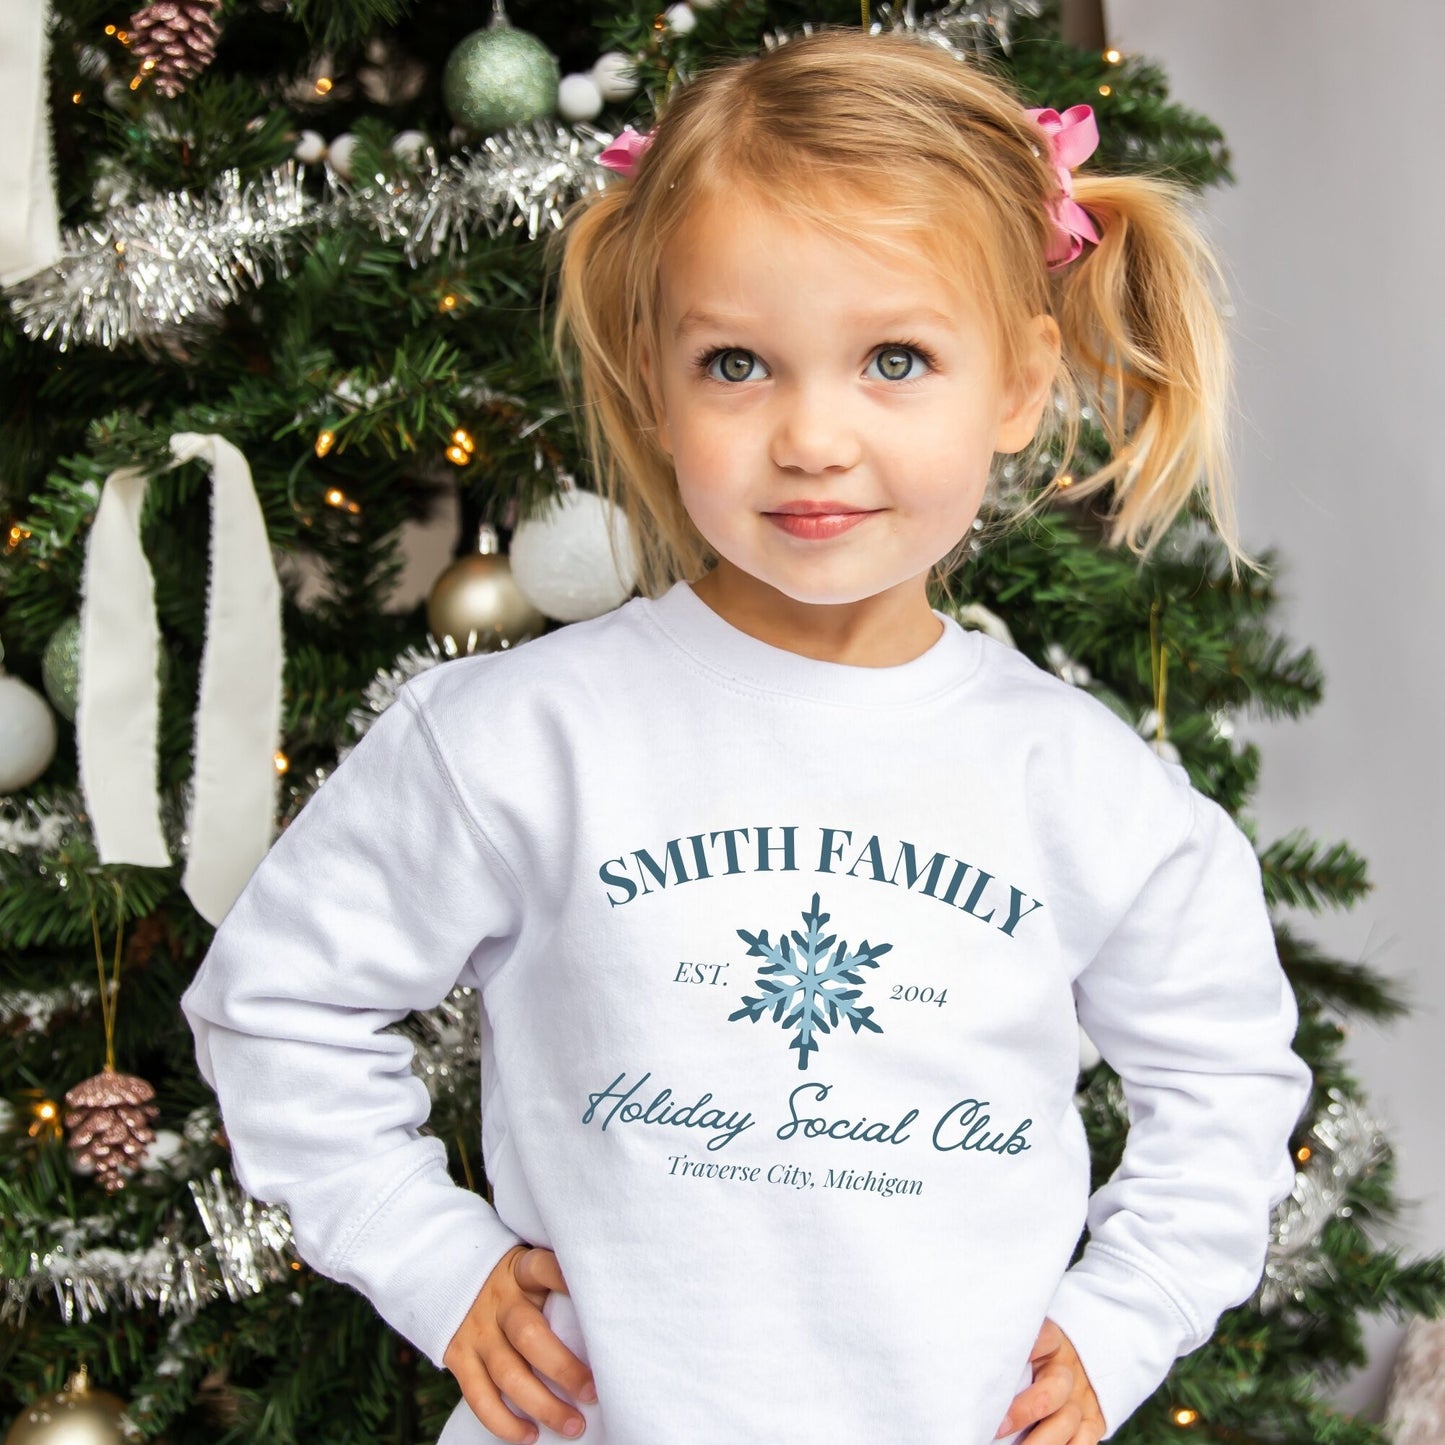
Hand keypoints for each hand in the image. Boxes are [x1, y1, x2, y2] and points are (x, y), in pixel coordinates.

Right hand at [443, 1243, 596, 1442]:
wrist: (454, 1282)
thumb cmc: (513, 1284)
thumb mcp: (530, 1272)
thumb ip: (557, 1284)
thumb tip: (607, 1311)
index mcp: (520, 1272)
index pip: (543, 1268)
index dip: (565, 1280)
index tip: (599, 1299)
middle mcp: (497, 1301)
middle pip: (529, 1335)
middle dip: (563, 1369)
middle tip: (593, 1393)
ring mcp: (476, 1331)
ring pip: (508, 1373)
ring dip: (543, 1405)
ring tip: (574, 1425)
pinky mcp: (459, 1358)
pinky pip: (479, 1397)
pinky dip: (504, 1422)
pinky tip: (530, 1435)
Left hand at [993, 1316, 1105, 1442]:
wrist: (1085, 1367)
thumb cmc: (1041, 1356)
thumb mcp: (1032, 1344)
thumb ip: (1014, 1353)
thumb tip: (975, 1373)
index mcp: (1053, 1344)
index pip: (1044, 1338)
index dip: (1029, 1347)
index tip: (1000, 1360)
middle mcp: (1068, 1371)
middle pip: (1052, 1389)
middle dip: (1024, 1411)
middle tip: (998, 1427)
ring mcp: (1083, 1398)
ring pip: (1066, 1422)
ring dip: (1040, 1442)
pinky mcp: (1094, 1422)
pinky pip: (1084, 1442)